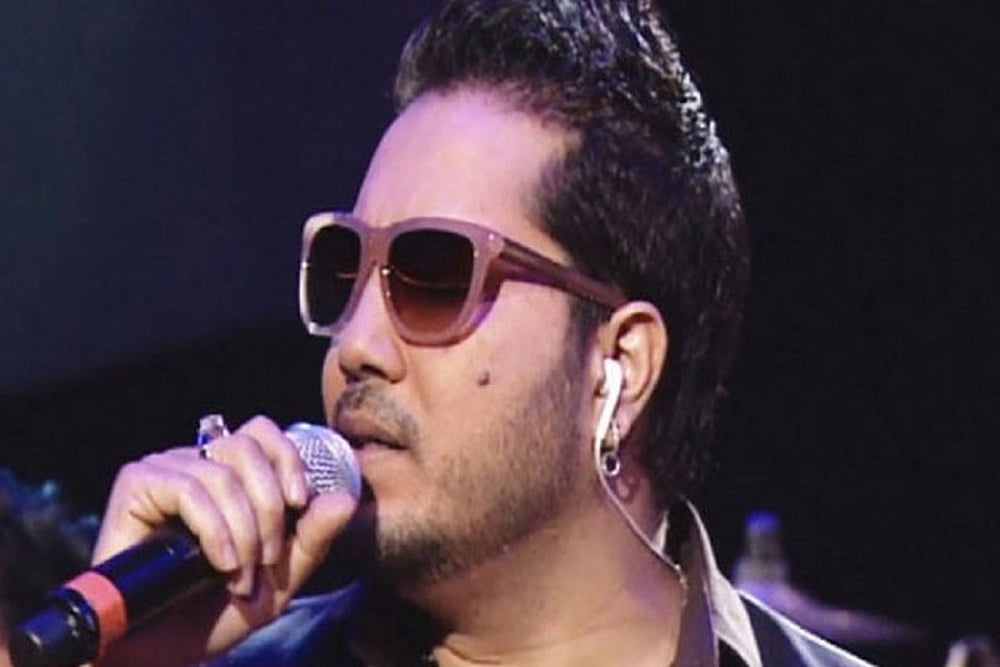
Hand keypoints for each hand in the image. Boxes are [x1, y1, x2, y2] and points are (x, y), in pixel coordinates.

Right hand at [91, 416, 357, 666]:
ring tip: (239, 575)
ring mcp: (163, 471)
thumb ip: (312, 539)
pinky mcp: (136, 486)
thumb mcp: (280, 580)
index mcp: (229, 474)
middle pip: (247, 446)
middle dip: (270, 507)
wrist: (159, 654)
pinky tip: (219, 564)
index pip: (263, 432)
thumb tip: (345, 499)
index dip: (287, 459)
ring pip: (223, 473)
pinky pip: (188, 489)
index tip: (299, 503)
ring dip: (243, 530)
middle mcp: (195, 464)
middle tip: (266, 559)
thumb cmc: (214, 614)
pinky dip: (214, 529)